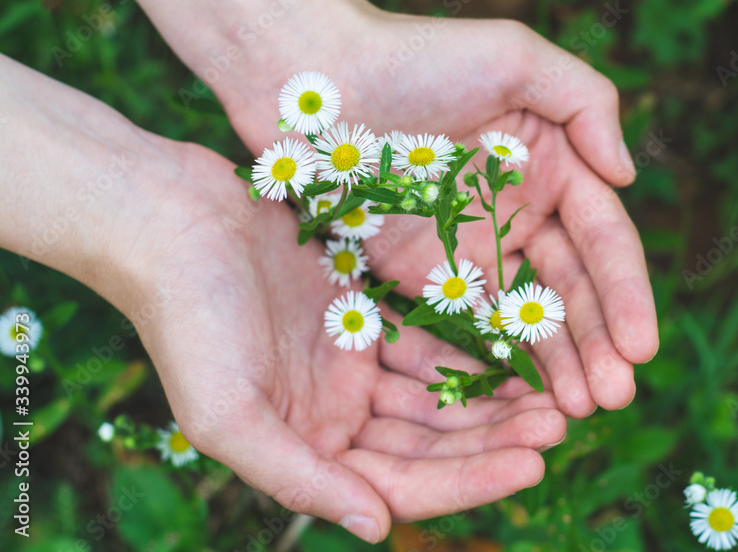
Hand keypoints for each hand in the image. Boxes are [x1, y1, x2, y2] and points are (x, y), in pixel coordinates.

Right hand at [131, 143, 566, 541]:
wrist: (170, 220)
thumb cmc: (187, 318)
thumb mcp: (227, 414)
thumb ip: (299, 477)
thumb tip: (377, 528)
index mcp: (306, 448)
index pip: (404, 481)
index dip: (471, 478)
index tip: (535, 461)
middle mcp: (334, 414)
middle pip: (433, 440)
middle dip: (495, 437)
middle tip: (562, 424)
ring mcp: (349, 362)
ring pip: (438, 393)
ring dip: (492, 396)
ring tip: (553, 390)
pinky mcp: (360, 311)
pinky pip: (428, 338)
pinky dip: (468, 348)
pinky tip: (514, 345)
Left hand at [218, 10, 659, 416]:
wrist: (312, 81)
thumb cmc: (414, 55)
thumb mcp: (514, 56)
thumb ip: (587, 102)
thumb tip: (626, 174)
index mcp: (552, 165)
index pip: (602, 240)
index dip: (625, 294)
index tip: (640, 347)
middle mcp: (520, 212)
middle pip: (571, 290)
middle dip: (597, 344)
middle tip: (613, 397)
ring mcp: (472, 247)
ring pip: (526, 317)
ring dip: (557, 365)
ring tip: (576, 412)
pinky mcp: (424, 273)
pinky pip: (470, 326)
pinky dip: (499, 363)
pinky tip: (518, 401)